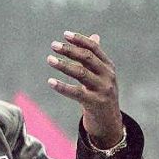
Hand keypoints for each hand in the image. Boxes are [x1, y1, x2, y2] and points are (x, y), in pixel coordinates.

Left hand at [46, 32, 123, 148]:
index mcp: (108, 67)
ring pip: (81, 73)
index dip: (80, 40)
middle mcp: (107, 76)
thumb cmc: (101, 96)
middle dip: (70, 50)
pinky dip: (62, 87)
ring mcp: (102, 90)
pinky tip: (50, 82)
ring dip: (63, 65)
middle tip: (53, 45)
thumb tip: (94, 36)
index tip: (65, 34)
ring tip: (49, 59)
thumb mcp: (101, 76)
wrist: (109, 123)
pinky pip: (76, 93)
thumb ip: (96, 58)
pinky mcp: (95, 103)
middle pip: (87, 58)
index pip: (94, 49)